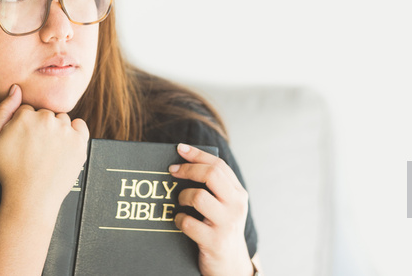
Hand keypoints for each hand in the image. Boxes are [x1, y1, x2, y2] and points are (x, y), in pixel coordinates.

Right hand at [0, 84, 89, 213]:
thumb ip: (3, 110)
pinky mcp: (80, 141)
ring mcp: (65, 129)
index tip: (22, 142)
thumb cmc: (10, 169)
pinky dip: (74, 134)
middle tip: (35, 149)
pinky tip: (63, 148)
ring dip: (58, 130)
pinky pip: (79, 126)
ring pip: (62, 120)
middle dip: (41, 127)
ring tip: (48, 152)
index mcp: (25, 115)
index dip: (24, 126)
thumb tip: (16, 88)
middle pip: (46, 113)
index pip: (28, 110)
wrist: (31, 196)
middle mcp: (47, 118)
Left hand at [168, 143, 253, 275]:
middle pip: (211, 174)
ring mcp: (226, 223)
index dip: (198, 154)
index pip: (219, 165)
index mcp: (238, 193)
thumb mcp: (225, 207)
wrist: (230, 266)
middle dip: (188, 169)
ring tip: (180, 202)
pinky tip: (179, 221)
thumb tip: (185, 164)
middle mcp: (236, 205)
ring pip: (198, 197)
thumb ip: (215, 188)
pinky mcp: (214, 241)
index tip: (179, 148)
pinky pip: (188, 223)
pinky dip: (179, 220)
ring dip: (182, 197)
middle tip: (172, 171)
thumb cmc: (220, 230)